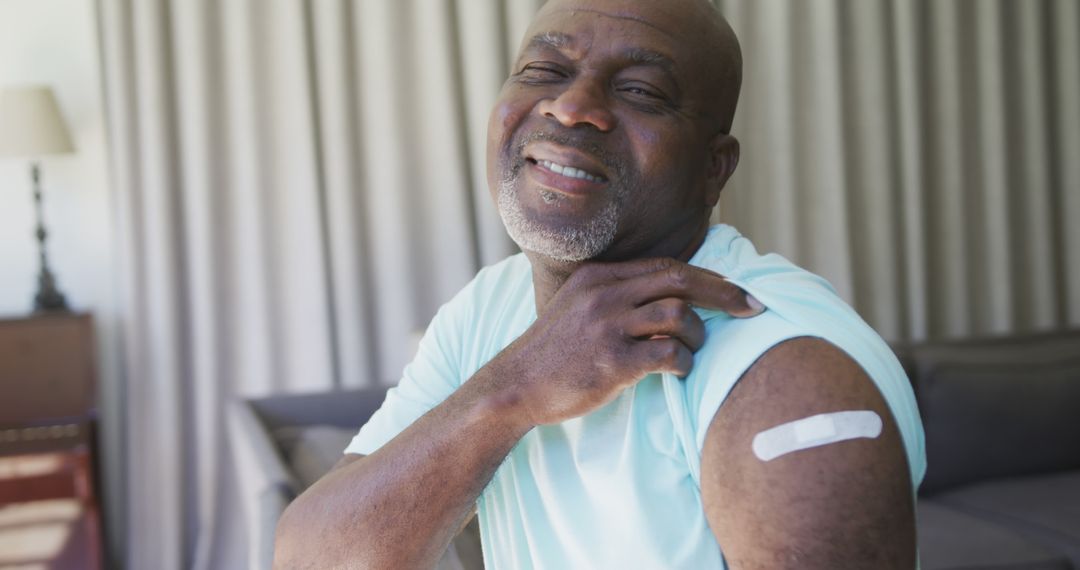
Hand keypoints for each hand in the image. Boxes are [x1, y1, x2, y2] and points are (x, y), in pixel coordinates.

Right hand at [485, 258, 763, 426]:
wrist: (515, 385)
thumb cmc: (555, 351)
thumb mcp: (579, 305)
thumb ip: (618, 293)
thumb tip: (674, 293)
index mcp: (600, 275)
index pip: (667, 265)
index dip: (709, 276)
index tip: (737, 290)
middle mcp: (604, 294)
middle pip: (680, 279)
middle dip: (725, 293)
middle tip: (753, 308)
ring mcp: (606, 327)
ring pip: (678, 315)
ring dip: (697, 335)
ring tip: (691, 350)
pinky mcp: (610, 362)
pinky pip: (667, 355)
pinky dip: (683, 363)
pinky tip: (678, 371)